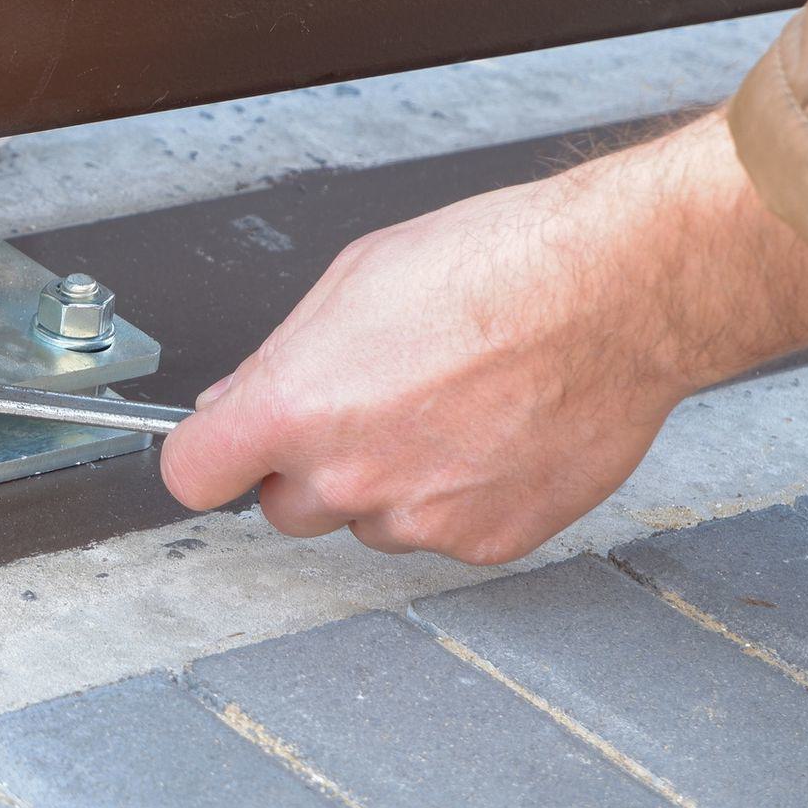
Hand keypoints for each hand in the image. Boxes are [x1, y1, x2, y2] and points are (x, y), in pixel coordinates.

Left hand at [160, 112, 807, 563]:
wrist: (615, 291)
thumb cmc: (494, 267)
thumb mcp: (349, 283)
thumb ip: (279, 361)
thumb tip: (237, 401)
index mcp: (296, 409)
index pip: (192, 476)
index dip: (205, 458)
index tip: (219, 450)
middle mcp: (350, 477)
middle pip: (283, 508)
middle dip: (305, 469)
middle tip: (361, 412)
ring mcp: (421, 517)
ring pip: (367, 523)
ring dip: (385, 484)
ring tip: (443, 410)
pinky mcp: (487, 541)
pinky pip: (441, 532)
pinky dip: (455, 498)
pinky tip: (487, 435)